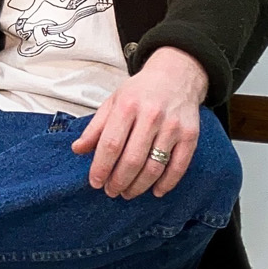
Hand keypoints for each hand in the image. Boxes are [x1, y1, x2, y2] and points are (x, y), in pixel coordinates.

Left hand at [71, 46, 207, 199]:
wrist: (176, 76)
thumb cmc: (139, 92)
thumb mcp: (113, 102)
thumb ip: (95, 127)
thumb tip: (77, 150)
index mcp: (127, 106)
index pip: (111, 144)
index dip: (101, 167)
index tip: (95, 182)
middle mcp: (151, 116)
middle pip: (132, 159)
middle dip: (119, 181)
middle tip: (111, 191)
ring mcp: (173, 127)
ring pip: (154, 166)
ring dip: (139, 186)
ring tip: (127, 193)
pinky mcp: (190, 135)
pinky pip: (179, 166)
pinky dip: (166, 183)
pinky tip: (155, 191)